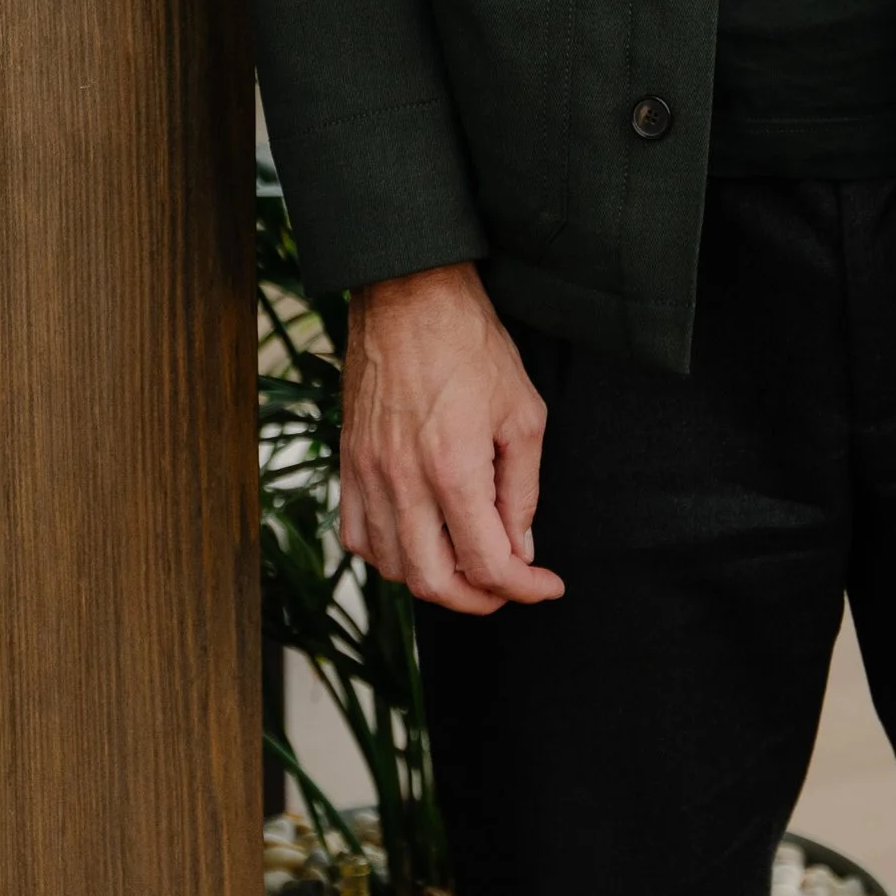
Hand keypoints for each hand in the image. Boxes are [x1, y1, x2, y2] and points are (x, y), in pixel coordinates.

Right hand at [340, 263, 564, 614]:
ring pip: (393, 568)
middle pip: (434, 583)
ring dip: (435, 581)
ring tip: (467, 563)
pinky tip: (418, 541)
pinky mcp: (348, 463)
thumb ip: (523, 489)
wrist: (409, 295)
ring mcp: (369, 475)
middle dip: (479, 599)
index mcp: (454, 468)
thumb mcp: (522, 412)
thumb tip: (521, 548)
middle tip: (508, 585)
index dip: (524, 588)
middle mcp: (403, 481)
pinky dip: (389, 556)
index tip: (547, 585)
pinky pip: (358, 537)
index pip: (488, 563)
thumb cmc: (472, 344)